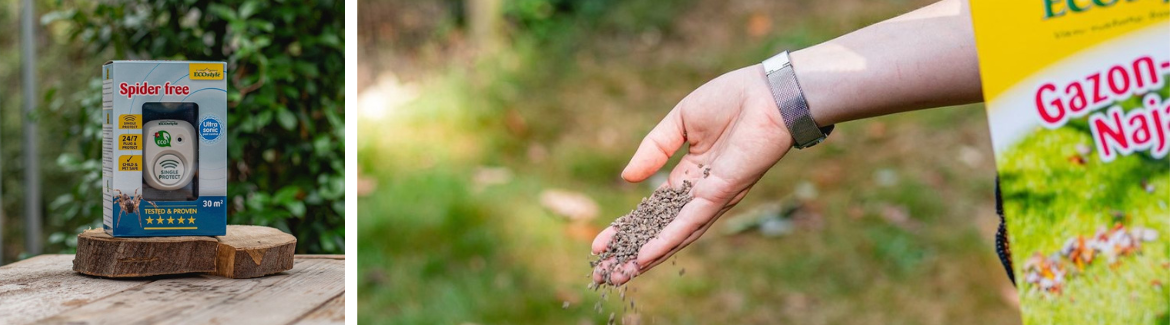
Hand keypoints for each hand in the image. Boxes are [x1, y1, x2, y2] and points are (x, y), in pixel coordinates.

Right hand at [591, 64, 794, 284]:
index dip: (627, 227)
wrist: (771, 93)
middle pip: (660, 231)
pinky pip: (690, 223)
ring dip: (645, 258)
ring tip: (616, 277)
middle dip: (630, 253)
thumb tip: (627, 178)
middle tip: (601, 274)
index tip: (600, 244)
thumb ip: (653, 148)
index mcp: (692, 175)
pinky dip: (667, 241)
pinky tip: (645, 257)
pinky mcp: (722, 194)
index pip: (654, 210)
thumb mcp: (680, 121)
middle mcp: (702, 193)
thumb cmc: (733, 98)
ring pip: (674, 236)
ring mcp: (713, 198)